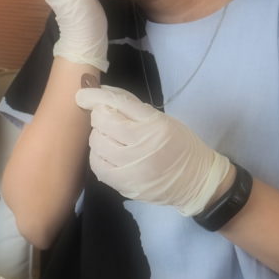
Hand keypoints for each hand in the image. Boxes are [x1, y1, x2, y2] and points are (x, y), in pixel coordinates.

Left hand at [76, 85, 230, 215]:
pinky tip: (108, 156)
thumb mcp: (162, 120)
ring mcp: (133, 166)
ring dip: (99, 137)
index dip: (95, 96)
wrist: (196, 181)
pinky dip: (98, 157)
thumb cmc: (180, 146)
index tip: (83, 94)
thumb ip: (132, 108)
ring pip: (97, 143)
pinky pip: (97, 166)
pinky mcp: (125, 184)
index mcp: (154, 123)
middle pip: (103, 122)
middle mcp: (142, 143)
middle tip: (110, 123)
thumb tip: (101, 94)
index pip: (117, 104)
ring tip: (111, 140)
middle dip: (100, 118)